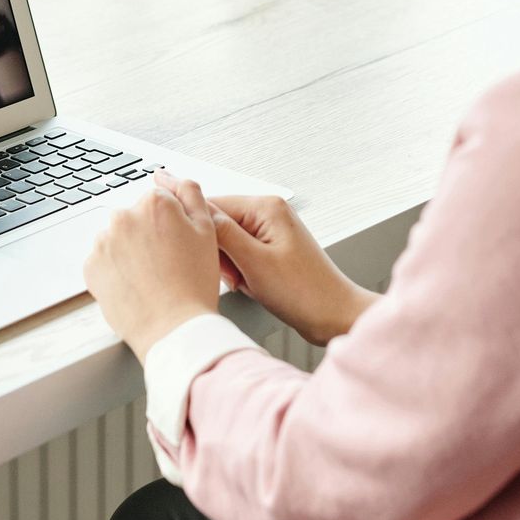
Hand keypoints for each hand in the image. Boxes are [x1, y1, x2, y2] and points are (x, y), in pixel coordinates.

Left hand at [83, 184, 221, 360]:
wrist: (173, 328)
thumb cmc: (193, 284)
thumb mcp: (207, 230)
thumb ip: (190, 193)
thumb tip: (170, 175)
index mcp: (154, 203)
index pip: (158, 202)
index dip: (170, 225)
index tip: (176, 245)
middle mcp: (123, 216)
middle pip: (135, 218)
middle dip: (147, 235)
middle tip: (167, 264)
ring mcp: (103, 242)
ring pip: (117, 240)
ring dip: (129, 252)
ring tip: (151, 278)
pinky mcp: (90, 267)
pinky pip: (102, 262)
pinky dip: (114, 271)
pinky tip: (135, 285)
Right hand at [158, 174, 377, 347]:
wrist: (333, 316)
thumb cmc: (305, 292)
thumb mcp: (254, 262)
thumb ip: (223, 234)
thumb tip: (196, 212)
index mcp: (266, 207)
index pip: (213, 204)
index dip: (199, 230)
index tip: (186, 249)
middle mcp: (269, 213)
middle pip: (220, 223)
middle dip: (219, 252)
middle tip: (234, 274)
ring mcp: (271, 231)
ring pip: (228, 241)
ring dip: (230, 265)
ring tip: (247, 282)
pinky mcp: (272, 249)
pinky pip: (241, 254)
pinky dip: (240, 271)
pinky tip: (251, 285)